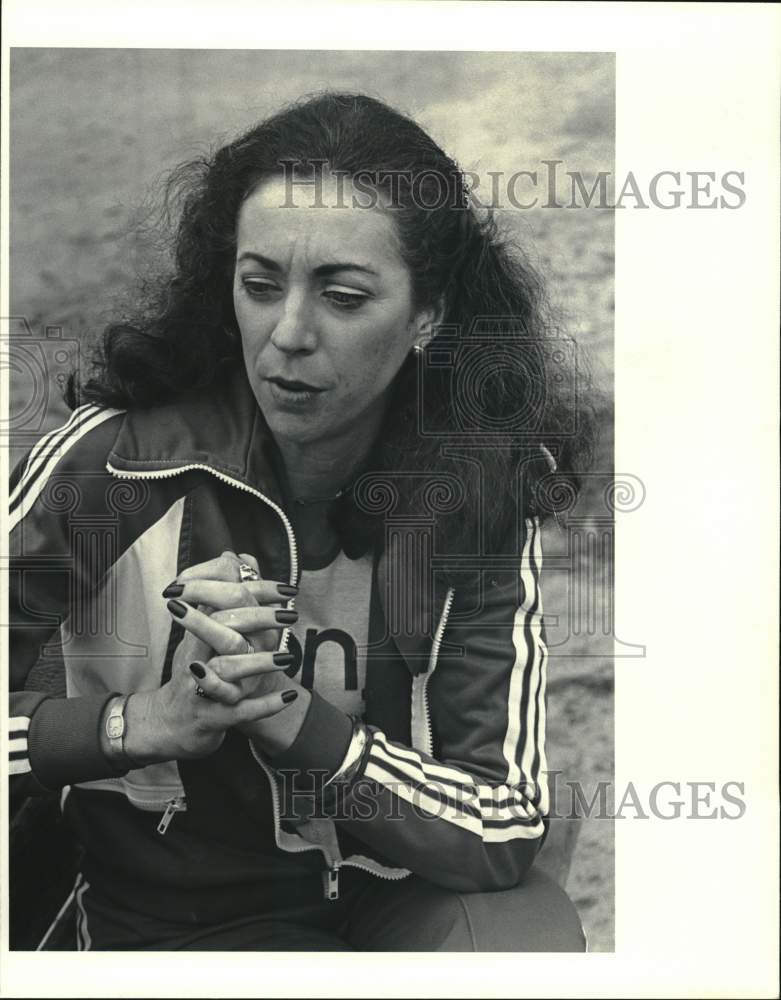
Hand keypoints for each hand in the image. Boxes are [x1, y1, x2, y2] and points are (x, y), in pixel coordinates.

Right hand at [123, 551, 299, 762]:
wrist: (167, 724)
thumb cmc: (192, 671)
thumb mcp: (199, 633)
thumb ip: (219, 596)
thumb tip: (234, 556)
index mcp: (198, 636)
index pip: (219, 604)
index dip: (251, 593)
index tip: (285, 589)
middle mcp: (198, 659)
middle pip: (223, 633)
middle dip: (257, 621)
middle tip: (288, 615)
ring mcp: (202, 691)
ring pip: (228, 672)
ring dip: (258, 664)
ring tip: (286, 658)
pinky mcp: (212, 719)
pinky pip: (241, 713)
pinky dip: (265, 706)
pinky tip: (288, 699)